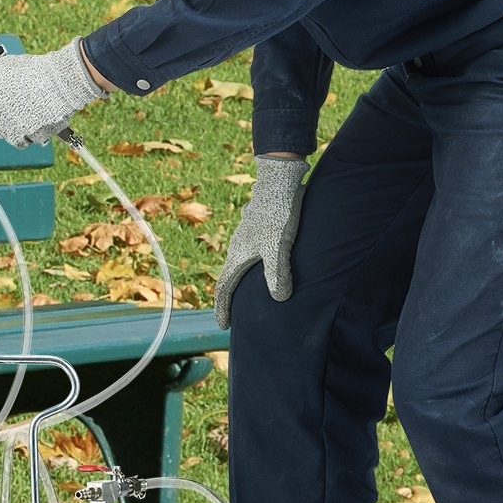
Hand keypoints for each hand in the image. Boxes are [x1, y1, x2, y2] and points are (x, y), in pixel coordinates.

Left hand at [0, 36, 103, 147]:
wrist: (61, 82)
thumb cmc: (36, 71)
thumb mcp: (7, 65)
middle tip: (6, 104)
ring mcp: (2, 124)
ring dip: (9, 123)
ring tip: (27, 109)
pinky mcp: (18, 136)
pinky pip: (18, 140)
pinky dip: (26, 133)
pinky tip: (35, 119)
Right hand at [214, 155, 309, 324]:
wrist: (279, 177)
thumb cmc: (278, 211)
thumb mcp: (279, 244)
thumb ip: (278, 272)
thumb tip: (279, 298)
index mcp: (238, 253)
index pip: (224, 287)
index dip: (222, 308)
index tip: (223, 326)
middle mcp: (239, 246)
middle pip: (231, 276)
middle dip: (232, 296)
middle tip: (236, 314)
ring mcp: (248, 235)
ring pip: (242, 263)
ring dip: (244, 279)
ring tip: (253, 292)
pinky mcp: (260, 226)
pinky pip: (253, 251)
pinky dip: (255, 264)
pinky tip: (268, 262)